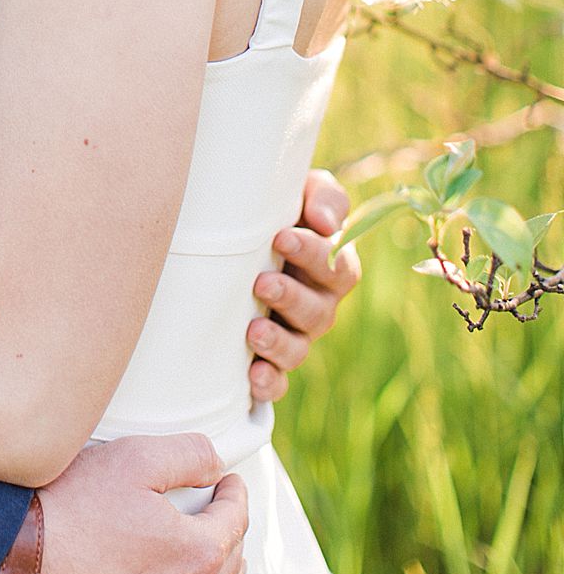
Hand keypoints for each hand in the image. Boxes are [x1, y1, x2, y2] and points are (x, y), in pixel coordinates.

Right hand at [34, 434, 246, 573]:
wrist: (13, 564)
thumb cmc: (69, 511)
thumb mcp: (133, 457)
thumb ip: (187, 455)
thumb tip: (216, 463)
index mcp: (196, 552)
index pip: (233, 520)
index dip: (233, 495)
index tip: (227, 485)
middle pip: (228, 568)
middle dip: (230, 537)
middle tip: (220, 517)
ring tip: (225, 569)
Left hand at [248, 168, 361, 402]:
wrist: (238, 230)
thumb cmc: (278, 208)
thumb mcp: (303, 191)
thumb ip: (324, 197)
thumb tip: (327, 223)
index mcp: (332, 266)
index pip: (336, 266)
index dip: (313, 254)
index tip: (280, 237)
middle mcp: (317, 304)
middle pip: (317, 311)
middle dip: (291, 298)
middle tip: (261, 283)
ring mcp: (294, 334)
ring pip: (298, 348)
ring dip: (278, 343)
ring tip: (253, 331)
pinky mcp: (269, 359)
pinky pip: (277, 380)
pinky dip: (269, 382)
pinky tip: (252, 376)